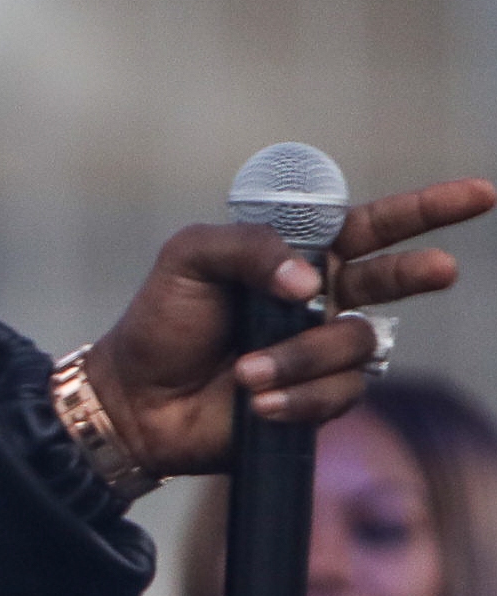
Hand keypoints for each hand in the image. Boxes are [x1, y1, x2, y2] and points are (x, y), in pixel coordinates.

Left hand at [80, 180, 494, 476]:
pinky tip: (256, 402)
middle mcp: (321, 301)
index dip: (427, 209)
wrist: (133, 399)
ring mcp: (322, 352)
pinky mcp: (317, 400)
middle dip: (419, 270)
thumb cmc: (160, 323)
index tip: (481, 194)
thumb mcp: (189, 259)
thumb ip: (249, 246)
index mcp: (298, 258)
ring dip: (299, 357)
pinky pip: (336, 393)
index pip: (371, 225)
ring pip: (353, 344)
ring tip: (246, 371)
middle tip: (440, 269)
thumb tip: (310, 280)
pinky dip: (295, 396)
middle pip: (393, 278)